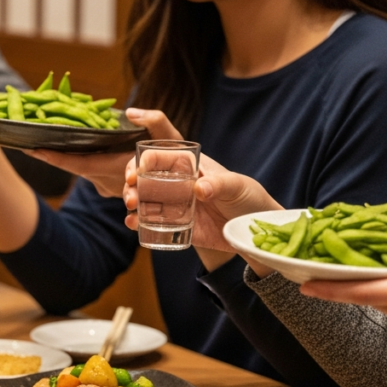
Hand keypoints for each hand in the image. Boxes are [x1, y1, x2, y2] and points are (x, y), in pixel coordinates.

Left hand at [26, 108, 185, 197]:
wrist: (196, 199)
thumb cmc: (184, 166)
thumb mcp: (174, 141)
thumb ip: (155, 122)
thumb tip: (132, 111)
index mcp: (116, 170)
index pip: (76, 164)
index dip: (52, 157)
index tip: (29, 148)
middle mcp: (109, 182)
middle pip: (75, 167)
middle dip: (52, 155)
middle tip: (28, 141)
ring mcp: (112, 189)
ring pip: (85, 171)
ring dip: (68, 158)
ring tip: (46, 143)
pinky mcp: (117, 191)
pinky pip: (97, 177)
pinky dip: (84, 163)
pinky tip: (72, 153)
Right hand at [123, 158, 280, 262]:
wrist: (255, 231)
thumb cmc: (249, 198)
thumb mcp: (238, 186)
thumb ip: (220, 184)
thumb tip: (200, 188)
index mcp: (189, 165)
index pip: (161, 154)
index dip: (144, 159)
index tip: (135, 171)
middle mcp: (176, 182)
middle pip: (144, 175)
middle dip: (131, 181)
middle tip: (131, 193)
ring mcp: (173, 203)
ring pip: (143, 198)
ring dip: (131, 200)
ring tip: (131, 208)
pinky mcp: (173, 225)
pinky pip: (150, 222)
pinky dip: (137, 222)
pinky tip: (133, 223)